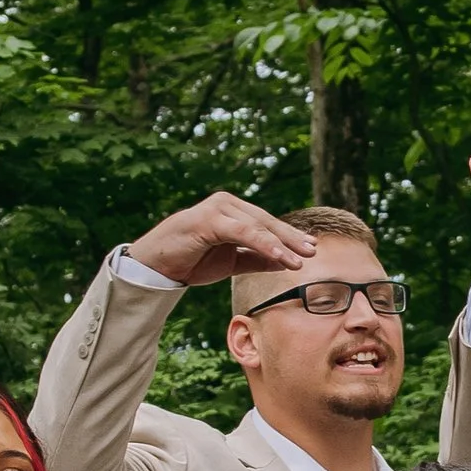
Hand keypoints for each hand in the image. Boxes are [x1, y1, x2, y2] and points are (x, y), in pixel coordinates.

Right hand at [125, 193, 322, 288]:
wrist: (157, 266)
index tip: (311, 248)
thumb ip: (256, 259)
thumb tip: (285, 262)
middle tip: (313, 251)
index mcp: (232, 211)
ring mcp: (217, 209)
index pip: (266, 223)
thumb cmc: (192, 260)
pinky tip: (280, 256)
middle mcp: (226, 204)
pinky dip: (264, 244)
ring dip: (281, 244)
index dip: (288, 236)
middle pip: (265, 222)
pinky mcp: (208, 220)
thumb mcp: (231, 262)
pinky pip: (243, 233)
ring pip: (257, 226)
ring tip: (300, 260)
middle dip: (290, 237)